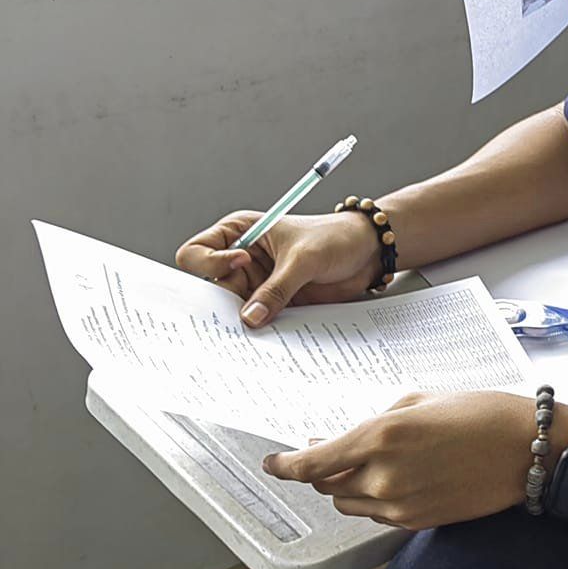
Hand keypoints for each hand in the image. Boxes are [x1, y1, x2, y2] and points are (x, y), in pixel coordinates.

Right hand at [177, 208, 383, 326]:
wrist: (368, 253)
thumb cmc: (335, 237)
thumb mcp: (304, 259)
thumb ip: (277, 289)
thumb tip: (249, 318)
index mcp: (240, 232)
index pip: (197, 252)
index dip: (211, 262)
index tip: (242, 262)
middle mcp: (242, 259)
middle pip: (211, 287)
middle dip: (221, 301)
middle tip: (238, 313)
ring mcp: (257, 282)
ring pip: (233, 308)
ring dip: (243, 319)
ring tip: (258, 328)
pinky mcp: (274, 302)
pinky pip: (258, 320)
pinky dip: (261, 328)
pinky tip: (269, 336)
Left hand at [263, 390, 535, 529]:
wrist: (527, 451)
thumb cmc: (481, 415)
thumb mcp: (421, 401)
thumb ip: (378, 420)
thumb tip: (349, 439)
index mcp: (381, 436)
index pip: (312, 463)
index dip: (285, 466)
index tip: (273, 463)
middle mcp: (383, 476)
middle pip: (326, 486)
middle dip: (323, 470)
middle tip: (330, 452)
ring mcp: (400, 505)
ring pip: (350, 503)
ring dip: (348, 486)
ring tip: (373, 464)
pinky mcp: (417, 522)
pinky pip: (378, 515)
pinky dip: (377, 498)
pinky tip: (398, 478)